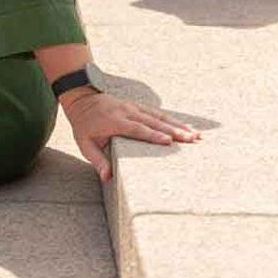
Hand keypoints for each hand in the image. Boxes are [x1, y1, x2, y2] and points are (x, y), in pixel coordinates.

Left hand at [61, 90, 198, 181]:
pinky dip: (172, 119)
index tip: (168, 141)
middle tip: (192, 139)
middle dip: (174, 131)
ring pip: (159, 116)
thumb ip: (97, 160)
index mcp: (114, 121)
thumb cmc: (84, 126)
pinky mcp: (138, 106)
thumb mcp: (84, 144)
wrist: (82, 100)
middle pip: (153, 122)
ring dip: (178, 125)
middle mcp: (127, 112)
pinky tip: (186, 126)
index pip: (136, 129)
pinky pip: (157, 113)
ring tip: (196, 135)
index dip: (153, 135)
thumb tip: (107, 177)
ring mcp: (134, 107)